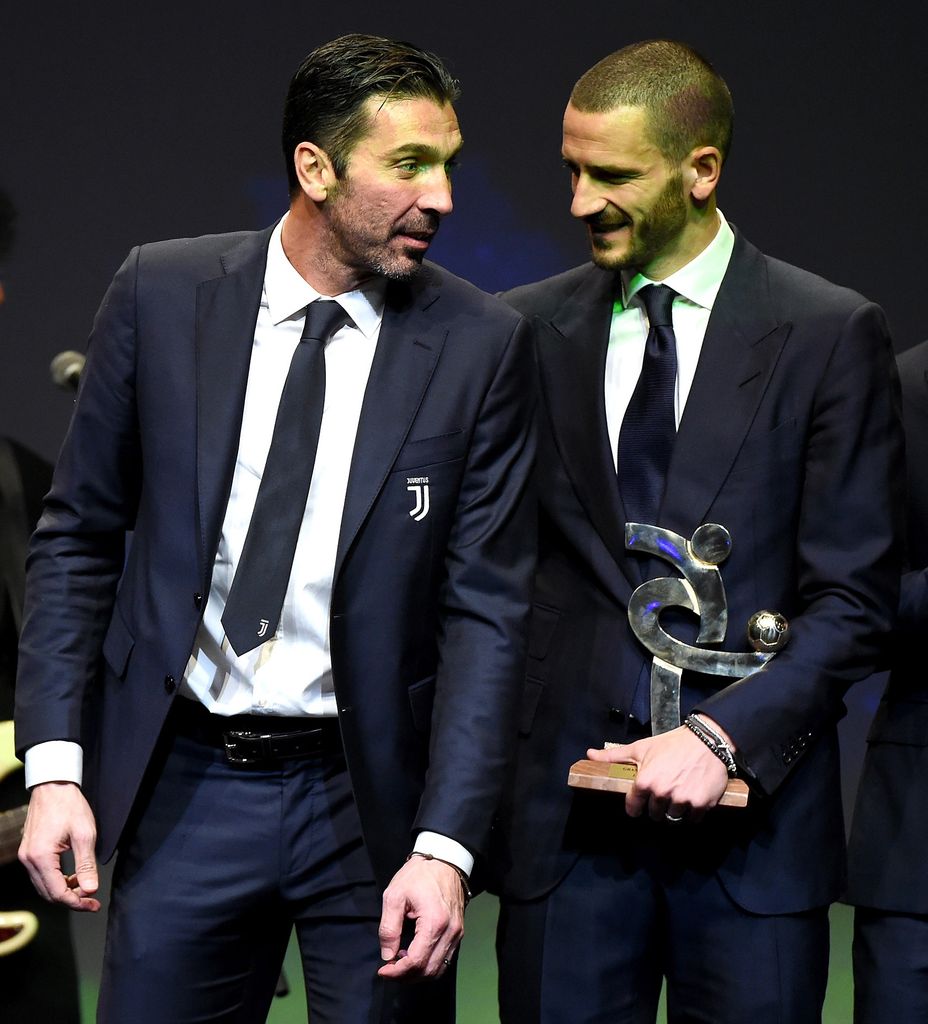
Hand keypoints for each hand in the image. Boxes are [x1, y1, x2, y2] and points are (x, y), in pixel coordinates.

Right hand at [18, 781, 100, 911]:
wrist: (53, 786)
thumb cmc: (70, 806)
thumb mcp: (84, 834)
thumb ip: (86, 864)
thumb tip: (90, 890)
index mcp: (41, 857)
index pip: (57, 893)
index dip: (76, 902)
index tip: (93, 905)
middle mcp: (28, 860)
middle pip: (48, 893)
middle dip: (71, 899)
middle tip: (92, 900)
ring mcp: (26, 856)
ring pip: (44, 886)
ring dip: (64, 891)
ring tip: (85, 888)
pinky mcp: (29, 852)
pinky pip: (42, 875)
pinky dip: (57, 880)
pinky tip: (72, 877)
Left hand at [377, 854, 465, 979]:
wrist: (445, 860)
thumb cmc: (418, 875)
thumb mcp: (395, 895)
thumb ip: (389, 928)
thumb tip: (387, 955)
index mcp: (434, 922)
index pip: (416, 961)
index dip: (397, 972)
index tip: (382, 970)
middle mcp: (450, 932)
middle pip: (429, 970)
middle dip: (406, 976)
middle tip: (389, 969)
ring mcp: (457, 934)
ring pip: (439, 969)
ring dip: (418, 973)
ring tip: (400, 961)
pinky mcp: (458, 932)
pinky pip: (445, 959)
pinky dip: (428, 964)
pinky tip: (414, 954)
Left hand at [587, 719, 731, 822]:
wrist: (707, 740)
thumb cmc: (672, 743)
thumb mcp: (641, 748)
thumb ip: (614, 756)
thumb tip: (590, 754)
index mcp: (645, 781)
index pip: (633, 808)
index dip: (636, 805)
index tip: (640, 802)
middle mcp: (662, 793)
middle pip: (654, 814)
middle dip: (657, 806)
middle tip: (664, 791)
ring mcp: (682, 800)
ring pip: (672, 818)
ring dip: (674, 810)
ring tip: (678, 794)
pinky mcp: (701, 805)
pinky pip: (692, 819)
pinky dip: (692, 812)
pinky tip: (692, 797)